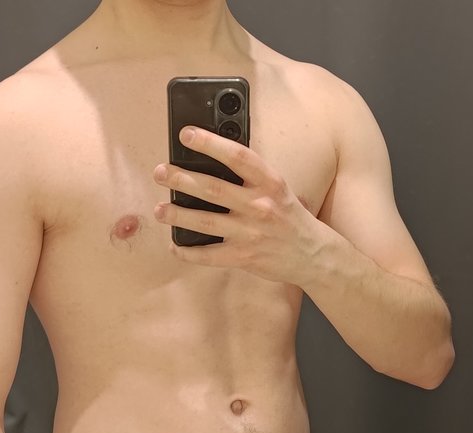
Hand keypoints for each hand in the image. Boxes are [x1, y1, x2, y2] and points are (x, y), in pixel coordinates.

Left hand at [152, 125, 327, 285]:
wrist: (313, 255)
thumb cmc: (291, 218)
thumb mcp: (279, 189)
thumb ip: (253, 177)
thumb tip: (217, 160)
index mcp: (270, 182)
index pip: (238, 156)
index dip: (210, 143)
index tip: (187, 135)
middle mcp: (259, 206)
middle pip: (213, 189)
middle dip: (182, 179)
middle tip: (161, 172)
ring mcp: (250, 233)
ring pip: (205, 221)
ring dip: (177, 215)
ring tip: (159, 209)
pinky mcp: (243, 257)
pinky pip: (209, 255)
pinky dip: (188, 251)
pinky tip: (175, 246)